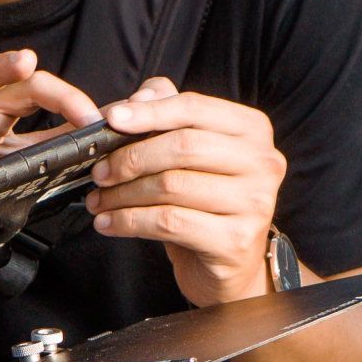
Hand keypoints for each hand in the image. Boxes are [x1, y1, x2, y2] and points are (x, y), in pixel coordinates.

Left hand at [88, 81, 285, 305]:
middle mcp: (262, 162)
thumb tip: (140, 95)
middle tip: (99, 172)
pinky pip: (169, 222)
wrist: (231, 265)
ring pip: (171, 186)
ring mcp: (254, 202)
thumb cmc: (206, 205)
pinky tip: (108, 224)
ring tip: (98, 201)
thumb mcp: (191, 158)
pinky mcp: (235, 239)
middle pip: (183, 146)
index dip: (149, 112)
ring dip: (122, 194)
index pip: (194, 108)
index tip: (112, 119)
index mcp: (252, 130)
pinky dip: (129, 221)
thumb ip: (169, 119)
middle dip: (130, 158)